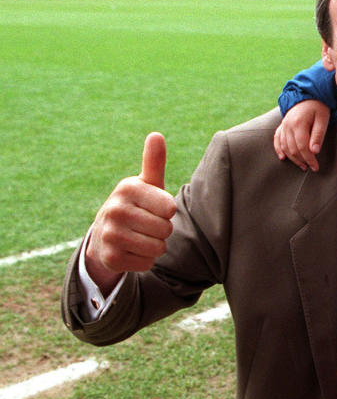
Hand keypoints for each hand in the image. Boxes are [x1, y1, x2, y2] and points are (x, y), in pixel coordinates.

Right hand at [86, 133, 176, 291]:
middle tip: (146, 224)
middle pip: (165, 229)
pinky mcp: (110, 258)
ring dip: (154, 246)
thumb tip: (156, 135)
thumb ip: (154, 161)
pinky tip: (131, 250)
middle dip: (162, 230)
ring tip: (140, 237)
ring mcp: (110, 235)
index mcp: (127, 188)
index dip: (167, 211)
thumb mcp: (147, 183)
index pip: (169, 208)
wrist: (104, 235)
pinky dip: (144, 260)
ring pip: (157, 248)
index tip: (154, 208)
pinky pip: (147, 263)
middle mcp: (115, 210)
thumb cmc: (137, 204)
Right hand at [273, 100, 330, 171]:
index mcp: (298, 123)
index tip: (316, 167)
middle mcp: (288, 125)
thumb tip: (314, 151)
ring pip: (285, 147)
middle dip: (302, 160)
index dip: (309, 159)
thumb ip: (318, 135)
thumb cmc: (318, 107)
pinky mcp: (282, 126)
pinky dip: (279, 149)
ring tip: (302, 165)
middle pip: (293, 149)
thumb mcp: (322, 119)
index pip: (302, 147)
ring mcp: (283, 126)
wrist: (308, 95)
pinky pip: (277, 140)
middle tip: (311, 168)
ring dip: (293, 158)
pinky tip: (282, 157)